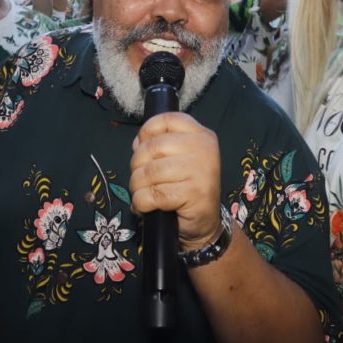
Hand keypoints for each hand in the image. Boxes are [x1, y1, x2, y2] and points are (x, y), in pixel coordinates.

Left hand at [130, 112, 221, 249]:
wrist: (205, 223)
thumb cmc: (187, 188)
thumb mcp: (179, 159)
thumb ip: (161, 145)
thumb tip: (137, 142)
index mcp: (201, 135)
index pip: (167, 119)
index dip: (147, 131)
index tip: (141, 147)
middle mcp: (204, 148)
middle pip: (153, 146)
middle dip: (137, 165)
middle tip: (140, 179)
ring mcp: (200, 170)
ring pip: (149, 172)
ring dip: (137, 187)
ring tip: (142, 194)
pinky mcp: (193, 193)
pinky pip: (153, 194)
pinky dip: (142, 202)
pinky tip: (147, 206)